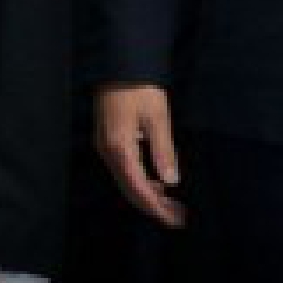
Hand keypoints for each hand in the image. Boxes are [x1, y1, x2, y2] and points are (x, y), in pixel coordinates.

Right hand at [95, 84, 186, 227]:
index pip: (138, 189)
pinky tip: (157, 181)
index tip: (175, 219)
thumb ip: (163, 151)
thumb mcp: (157, 117)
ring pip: (126, 181)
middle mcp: (107, 152)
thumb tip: (170, 182)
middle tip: (177, 216)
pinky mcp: (108, 140)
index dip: (156, 208)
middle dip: (153, 206)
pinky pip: (124, 169)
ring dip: (148, 194)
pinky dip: (140, 180)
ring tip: (171, 202)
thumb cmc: (140, 86)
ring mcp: (105, 146)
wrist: (120, 62)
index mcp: (119, 149)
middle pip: (129, 190)